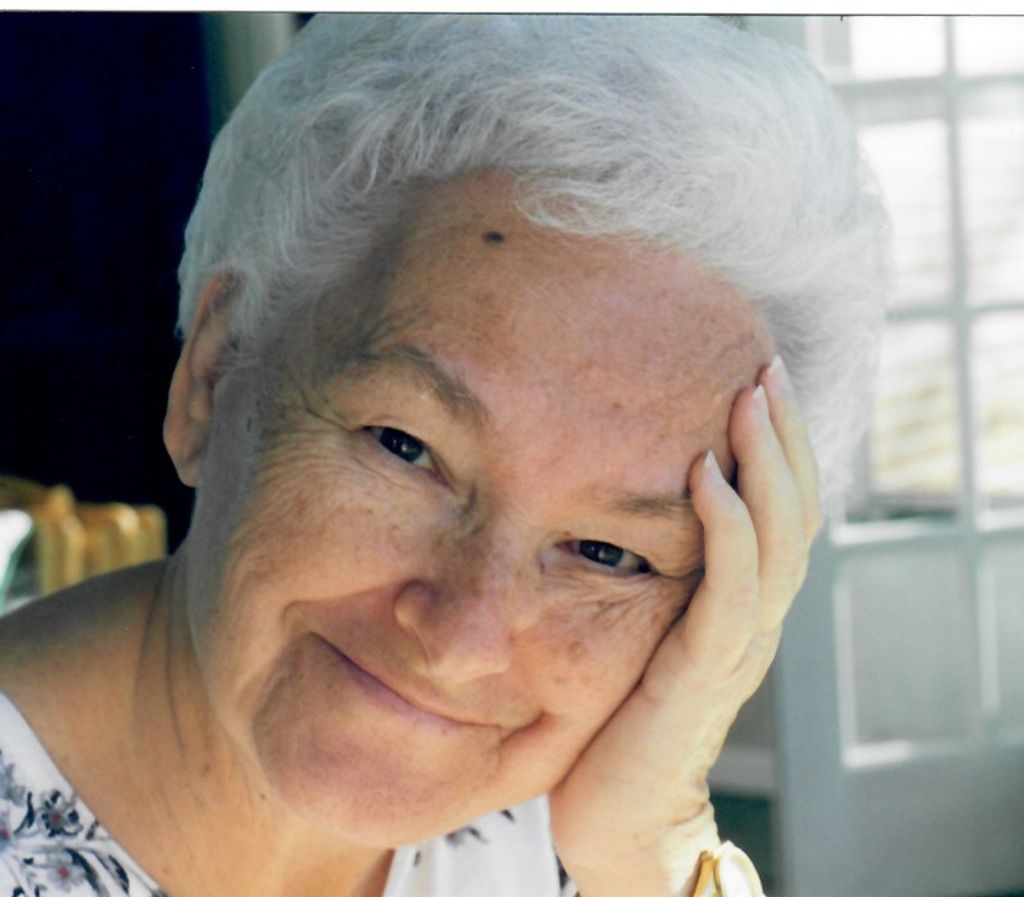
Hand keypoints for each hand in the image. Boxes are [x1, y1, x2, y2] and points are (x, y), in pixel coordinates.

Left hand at [549, 356, 822, 896]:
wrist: (618, 809)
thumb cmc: (619, 710)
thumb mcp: (638, 618)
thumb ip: (647, 565)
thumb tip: (610, 490)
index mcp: (738, 601)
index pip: (779, 509)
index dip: (781, 443)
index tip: (762, 373)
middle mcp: (752, 617)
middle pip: (792, 511)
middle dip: (784, 434)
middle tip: (769, 365)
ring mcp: (736, 644)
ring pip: (776, 539)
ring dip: (766, 463)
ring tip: (750, 396)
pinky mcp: (704, 671)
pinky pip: (730, 589)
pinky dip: (726, 527)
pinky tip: (706, 475)